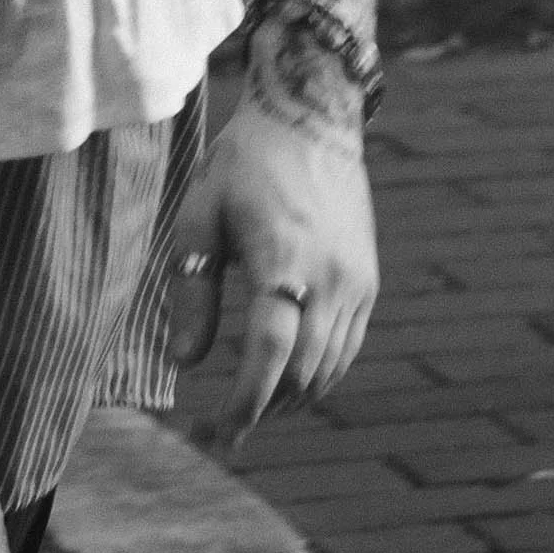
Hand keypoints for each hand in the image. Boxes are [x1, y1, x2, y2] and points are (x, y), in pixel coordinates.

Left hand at [166, 93, 378, 444]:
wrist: (311, 118)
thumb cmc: (243, 164)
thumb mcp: (200, 216)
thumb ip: (191, 290)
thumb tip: (185, 363)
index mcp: (284, 259)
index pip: (270, 354)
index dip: (245, 402)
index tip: (220, 433)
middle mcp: (331, 277)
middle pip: (303, 371)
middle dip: (264, 409)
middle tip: (224, 434)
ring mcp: (358, 280)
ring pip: (331, 366)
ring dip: (293, 397)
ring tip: (254, 410)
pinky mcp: (368, 278)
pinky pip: (349, 345)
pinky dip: (320, 372)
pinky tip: (289, 378)